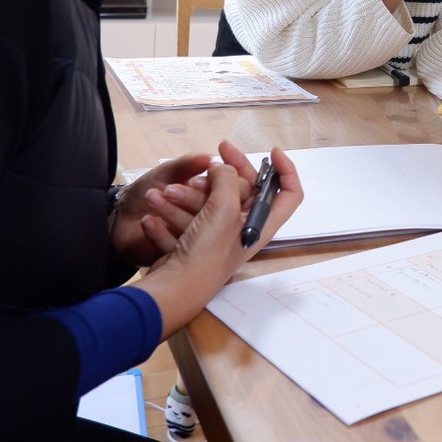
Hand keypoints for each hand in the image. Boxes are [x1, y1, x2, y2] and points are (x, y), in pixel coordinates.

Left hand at [110, 153, 216, 267]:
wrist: (117, 222)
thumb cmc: (143, 195)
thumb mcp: (165, 174)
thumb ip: (187, 165)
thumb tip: (210, 158)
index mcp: (209, 195)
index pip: (229, 190)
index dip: (219, 183)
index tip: (201, 178)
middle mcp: (209, 219)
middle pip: (216, 211)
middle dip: (191, 198)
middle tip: (170, 191)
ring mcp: (198, 240)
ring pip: (198, 229)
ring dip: (172, 212)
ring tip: (152, 198)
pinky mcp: (184, 257)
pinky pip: (181, 246)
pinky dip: (161, 232)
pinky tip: (148, 220)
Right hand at [137, 142, 303, 337]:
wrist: (175, 289)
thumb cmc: (207, 253)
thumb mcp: (224, 208)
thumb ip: (227, 180)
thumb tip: (222, 168)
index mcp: (262, 223)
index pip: (289, 193)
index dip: (286, 170)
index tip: (272, 152)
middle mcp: (244, 229)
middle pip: (244, 191)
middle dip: (226, 173)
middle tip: (217, 153)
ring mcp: (218, 236)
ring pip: (207, 204)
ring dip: (185, 196)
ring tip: (165, 193)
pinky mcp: (195, 243)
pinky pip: (183, 224)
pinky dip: (167, 220)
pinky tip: (152, 218)